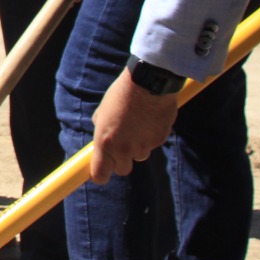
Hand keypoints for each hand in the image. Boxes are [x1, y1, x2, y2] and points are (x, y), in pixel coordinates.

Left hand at [89, 69, 179, 183]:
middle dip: (121, 161)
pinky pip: (153, 144)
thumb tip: (101, 136)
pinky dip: (150, 136)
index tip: (100, 174)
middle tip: (121, 145)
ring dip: (137, 147)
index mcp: (105, 142)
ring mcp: (143, 146)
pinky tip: (148, 119)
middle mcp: (124, 149)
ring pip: (139, 156)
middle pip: (122, 170)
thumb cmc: (121, 94)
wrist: (147, 83)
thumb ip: (101, 128)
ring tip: (136, 125)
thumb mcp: (103, 111)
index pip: (100, 174)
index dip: (100, 176)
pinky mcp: (159, 140)